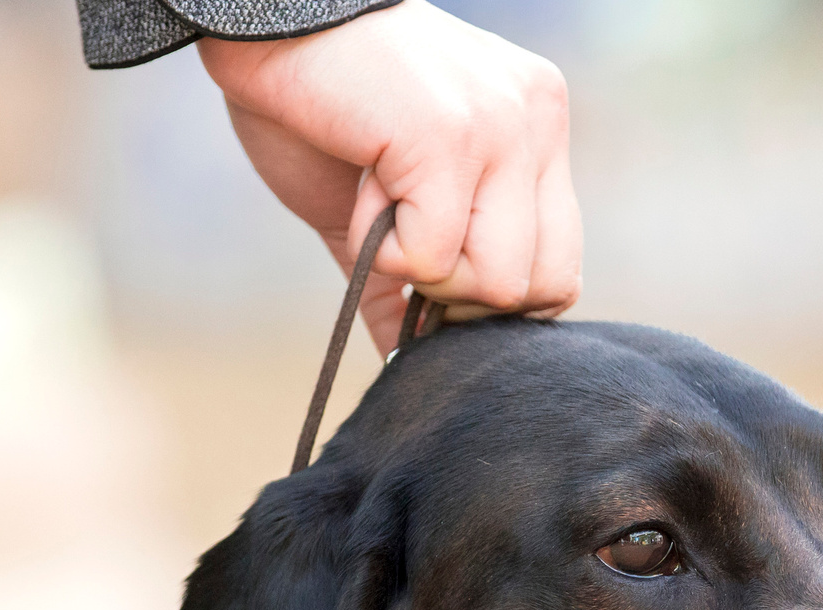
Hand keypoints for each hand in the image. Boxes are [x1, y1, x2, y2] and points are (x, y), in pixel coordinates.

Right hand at [199, 0, 580, 351]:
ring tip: (379, 195)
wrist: (260, 21)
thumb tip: (408, 362)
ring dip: (421, 266)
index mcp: (535, 129)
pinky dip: (384, 246)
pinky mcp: (454, 137)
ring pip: (498, 282)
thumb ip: (413, 275)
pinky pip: (435, 256)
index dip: (493, 298)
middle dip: (462, 293)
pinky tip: (364, 182)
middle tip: (402, 237)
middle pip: (546, 288)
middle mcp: (536, 122)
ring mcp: (503, 126)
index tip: (430, 271)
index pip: (562, 267)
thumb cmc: (315, 104)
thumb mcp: (383, 202)